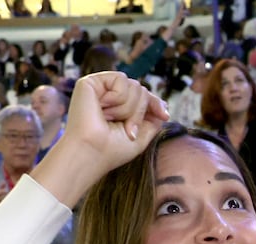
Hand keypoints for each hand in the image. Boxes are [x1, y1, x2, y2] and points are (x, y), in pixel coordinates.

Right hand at [39, 71, 166, 198]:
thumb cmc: (112, 150)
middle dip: (139, 112)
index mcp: (119, 109)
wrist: (92, 152)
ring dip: (128, 108)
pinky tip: (103, 108)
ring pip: (134, 85)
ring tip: (110, 119)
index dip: (155, 103)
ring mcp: (100, 89)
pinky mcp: (91, 82)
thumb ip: (152, 120)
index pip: (143, 97)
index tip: (165, 115)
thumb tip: (163, 104)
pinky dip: (118, 97)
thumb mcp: (141, 137)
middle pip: (142, 91)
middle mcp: (109, 97)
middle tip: (126, 130)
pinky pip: (121, 79)